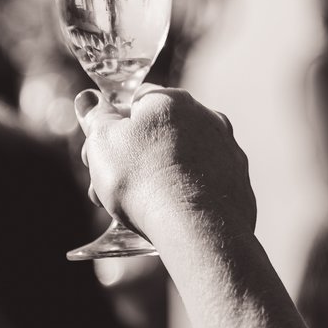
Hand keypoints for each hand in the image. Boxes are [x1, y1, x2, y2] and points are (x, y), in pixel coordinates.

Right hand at [75, 85, 256, 243]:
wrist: (196, 228)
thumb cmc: (143, 179)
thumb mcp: (103, 142)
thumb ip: (96, 117)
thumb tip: (89, 98)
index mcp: (173, 101)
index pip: (137, 100)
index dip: (112, 126)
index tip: (98, 153)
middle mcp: (207, 119)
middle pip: (159, 133)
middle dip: (132, 157)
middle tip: (107, 189)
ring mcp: (228, 151)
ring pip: (182, 159)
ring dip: (157, 176)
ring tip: (134, 209)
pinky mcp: (239, 183)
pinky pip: (204, 184)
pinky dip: (186, 195)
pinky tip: (171, 215)